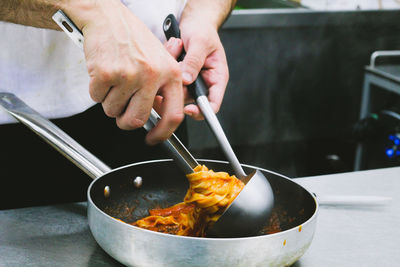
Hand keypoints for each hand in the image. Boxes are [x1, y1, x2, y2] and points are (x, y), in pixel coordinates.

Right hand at [65, 0, 183, 144]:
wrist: (108, 17)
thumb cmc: (134, 39)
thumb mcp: (159, 61)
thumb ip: (161, 90)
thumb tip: (159, 119)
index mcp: (171, 73)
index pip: (173, 115)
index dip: (163, 133)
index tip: (153, 139)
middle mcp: (152, 75)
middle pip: (137, 120)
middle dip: (125, 121)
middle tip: (122, 111)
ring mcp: (129, 75)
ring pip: (113, 111)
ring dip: (109, 102)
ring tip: (114, 80)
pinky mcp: (106, 73)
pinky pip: (96, 98)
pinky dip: (96, 91)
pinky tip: (103, 73)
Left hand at [177, 19, 228, 119]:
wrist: (193, 21)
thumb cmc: (203, 29)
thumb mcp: (200, 42)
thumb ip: (194, 62)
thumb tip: (187, 80)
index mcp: (216, 78)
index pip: (212, 104)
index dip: (201, 111)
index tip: (187, 109)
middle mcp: (203, 82)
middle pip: (189, 99)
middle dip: (178, 86)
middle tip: (174, 67)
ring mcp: (189, 80)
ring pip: (176, 89)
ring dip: (171, 72)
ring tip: (176, 49)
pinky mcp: (177, 76)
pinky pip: (167, 79)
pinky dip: (166, 65)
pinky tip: (172, 49)